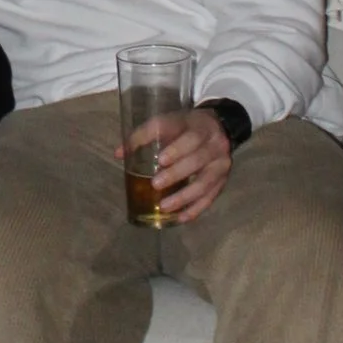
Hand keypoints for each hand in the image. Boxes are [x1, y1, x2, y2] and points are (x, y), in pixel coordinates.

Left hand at [140, 105, 232, 222]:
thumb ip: (143, 136)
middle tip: (156, 184)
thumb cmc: (184, 129)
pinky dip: (195, 208)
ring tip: (164, 207)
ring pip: (205, 180)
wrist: (220, 126)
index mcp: (193, 124)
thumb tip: (119, 154)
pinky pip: (211, 196)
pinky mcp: (223, 178)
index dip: (175, 147)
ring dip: (184, 196)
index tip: (160, 160)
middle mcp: (211, 141)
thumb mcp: (167, 124)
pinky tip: (180, 218)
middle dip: (177, 173)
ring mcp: (220, 161)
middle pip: (197, 158)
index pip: (185, 133)